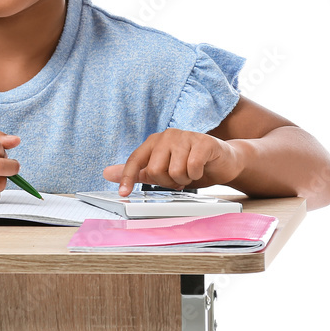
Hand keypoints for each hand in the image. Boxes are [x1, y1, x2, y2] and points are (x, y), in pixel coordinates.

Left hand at [102, 129, 242, 196]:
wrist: (222, 161)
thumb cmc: (189, 165)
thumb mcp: (161, 171)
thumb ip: (136, 172)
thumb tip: (107, 173)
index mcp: (153, 141)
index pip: (135, 160)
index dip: (127, 177)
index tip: (123, 194)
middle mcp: (167, 136)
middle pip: (155, 170)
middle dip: (167, 182)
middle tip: (177, 179)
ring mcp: (185, 136)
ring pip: (174, 171)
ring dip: (183, 180)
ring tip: (189, 173)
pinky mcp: (203, 142)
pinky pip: (192, 167)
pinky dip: (196, 175)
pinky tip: (200, 169)